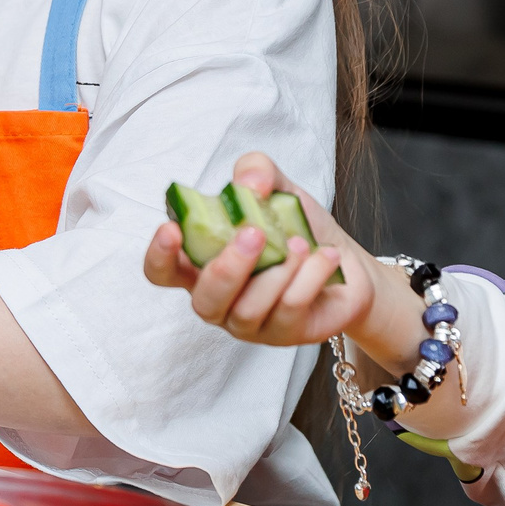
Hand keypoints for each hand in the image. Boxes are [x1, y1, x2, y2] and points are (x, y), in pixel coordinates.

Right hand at [141, 152, 416, 352]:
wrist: (345, 258)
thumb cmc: (297, 227)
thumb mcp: (276, 188)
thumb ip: (255, 172)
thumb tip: (248, 186)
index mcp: (202, 262)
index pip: (162, 271)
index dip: (159, 255)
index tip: (172, 230)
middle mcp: (219, 298)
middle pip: (203, 301)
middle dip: (227, 268)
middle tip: (255, 233)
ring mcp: (249, 322)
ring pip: (247, 310)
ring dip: (278, 272)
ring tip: (302, 244)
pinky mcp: (284, 334)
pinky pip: (288, 311)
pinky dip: (309, 277)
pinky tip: (325, 257)